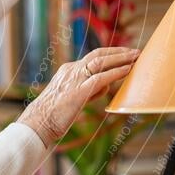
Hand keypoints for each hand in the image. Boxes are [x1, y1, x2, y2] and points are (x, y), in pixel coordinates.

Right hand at [17, 47, 139, 146]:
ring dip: (121, 58)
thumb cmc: (53, 115)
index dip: (109, 54)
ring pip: (101, 62)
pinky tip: (128, 70)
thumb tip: (104, 88)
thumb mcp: (72, 97)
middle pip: (98, 54)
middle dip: (118, 51)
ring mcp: (75, 79)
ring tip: (136, 57)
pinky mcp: (79, 91)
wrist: (38, 123)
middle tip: (135, 51)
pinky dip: (117, 72)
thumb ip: (88, 90)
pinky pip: (101, 78)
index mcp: (68, 71)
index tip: (124, 54)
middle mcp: (71, 70)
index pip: (92, 58)